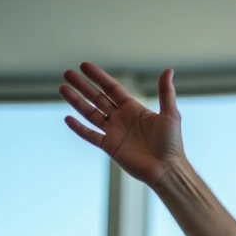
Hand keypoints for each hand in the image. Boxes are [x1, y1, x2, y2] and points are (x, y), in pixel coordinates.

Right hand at [60, 63, 184, 187]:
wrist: (167, 169)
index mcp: (133, 109)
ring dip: (77, 102)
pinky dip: (79, 128)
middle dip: (83, 86)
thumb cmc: (172, 143)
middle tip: (67, 73)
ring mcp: (114, 132)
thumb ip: (166, 93)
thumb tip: (169, 70)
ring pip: (91, 114)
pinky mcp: (110, 147)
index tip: (84, 66)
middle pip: (97, 98)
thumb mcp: (170, 114)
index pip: (111, 88)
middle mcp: (121, 118)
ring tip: (62, 89)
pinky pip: (91, 135)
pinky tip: (68, 118)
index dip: (98, 77)